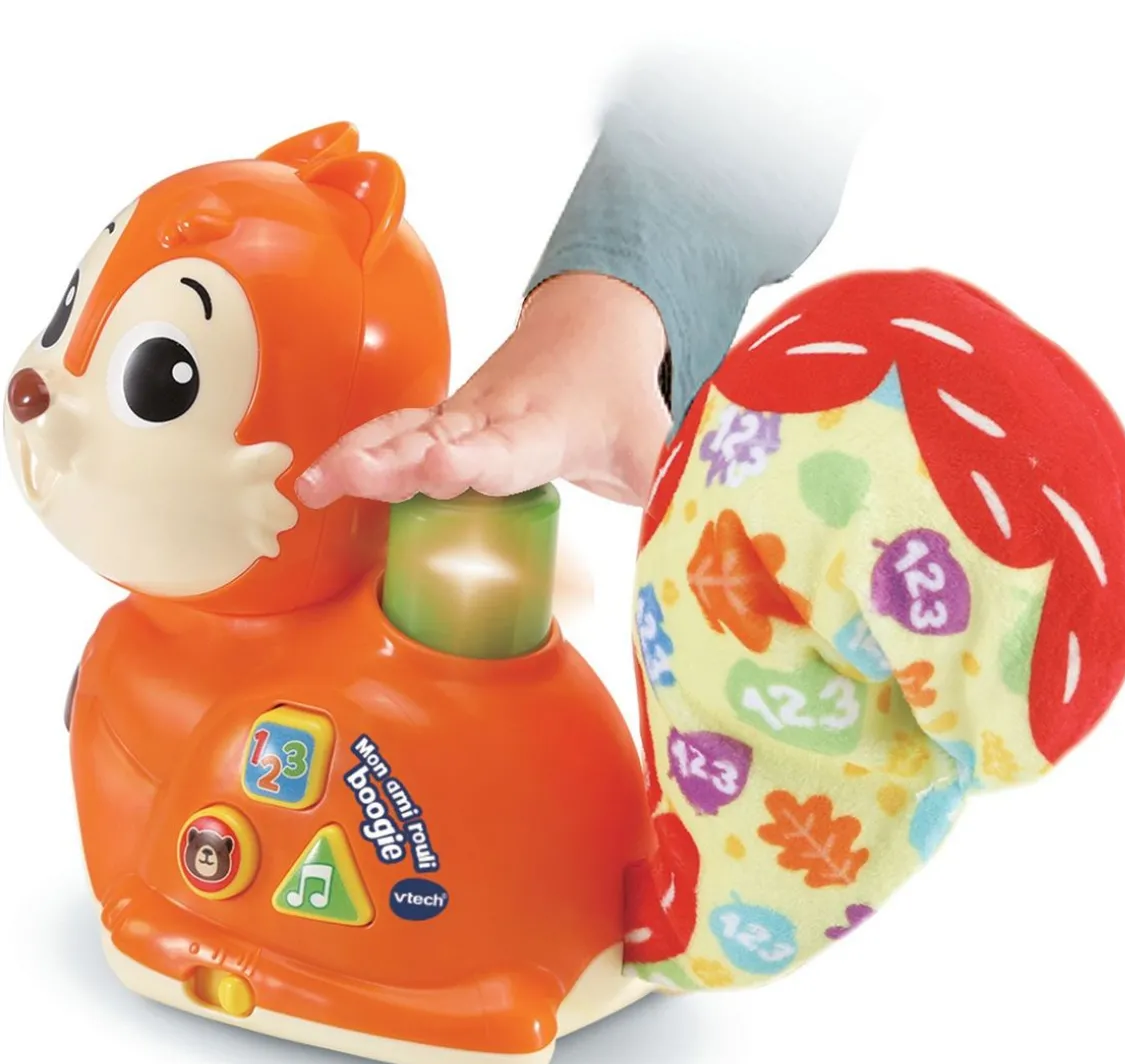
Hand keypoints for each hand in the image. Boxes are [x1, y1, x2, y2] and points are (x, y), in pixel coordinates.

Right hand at [295, 273, 671, 507]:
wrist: (592, 326)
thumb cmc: (620, 392)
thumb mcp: (657, 445)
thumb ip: (665, 492)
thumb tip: (682, 546)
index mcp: (548, 424)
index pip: (507, 449)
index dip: (473, 461)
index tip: (440, 465)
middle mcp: (496, 415)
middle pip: (436, 436)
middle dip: (392, 460)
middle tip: (349, 478)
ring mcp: (465, 414)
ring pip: (405, 429)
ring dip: (358, 457)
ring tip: (311, 486)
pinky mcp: (447, 419)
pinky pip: (396, 432)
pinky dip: (356, 453)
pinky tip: (316, 482)